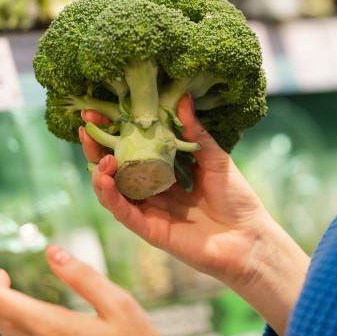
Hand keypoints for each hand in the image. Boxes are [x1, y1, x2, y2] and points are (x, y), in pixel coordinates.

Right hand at [80, 95, 274, 287]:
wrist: (249, 237)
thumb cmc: (236, 198)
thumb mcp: (215, 158)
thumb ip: (195, 132)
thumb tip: (182, 97)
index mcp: (165, 170)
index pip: (133, 146)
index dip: (115, 129)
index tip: (99, 110)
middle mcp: (152, 189)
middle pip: (115, 167)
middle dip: (97, 145)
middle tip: (87, 124)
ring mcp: (149, 209)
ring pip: (112, 190)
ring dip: (99, 171)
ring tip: (100, 155)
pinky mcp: (149, 229)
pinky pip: (123, 212)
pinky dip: (110, 195)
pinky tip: (104, 178)